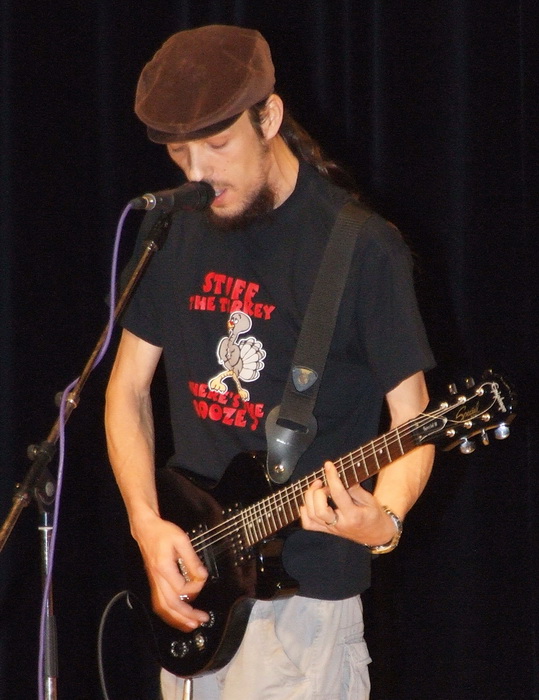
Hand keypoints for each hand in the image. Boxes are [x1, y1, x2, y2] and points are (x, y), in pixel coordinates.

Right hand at [133, 514, 208, 630]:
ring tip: (191, 624)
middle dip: (186, 616)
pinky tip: (178, 616)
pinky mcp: (154, 582)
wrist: (145, 529)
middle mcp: (156, 578)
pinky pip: (159, 603)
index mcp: (163, 568)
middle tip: (201, 620)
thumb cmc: (163, 532)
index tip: (202, 579)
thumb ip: (192, 559)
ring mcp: (153, 582)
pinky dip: (169, 613)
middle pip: (169, 604)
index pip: (180, 588)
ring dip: (177, 619)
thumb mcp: (181, 540)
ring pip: (162, 607)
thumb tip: (202, 576)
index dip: (194, 588)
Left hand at [300, 461, 396, 545]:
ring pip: (312, 516)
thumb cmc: (374, 516)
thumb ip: (355, 489)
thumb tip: (341, 476)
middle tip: (322, 482)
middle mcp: (340, 524)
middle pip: (320, 510)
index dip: (332, 477)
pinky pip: (308, 524)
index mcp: (353, 515)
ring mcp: (331, 529)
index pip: (338, 495)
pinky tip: (310, 501)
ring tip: (317, 487)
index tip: (329, 465)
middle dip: (317, 492)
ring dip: (310, 498)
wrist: (377, 536)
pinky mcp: (326, 530)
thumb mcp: (370, 500)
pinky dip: (304, 511)